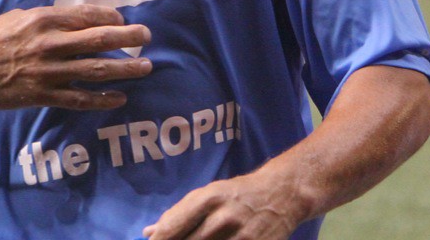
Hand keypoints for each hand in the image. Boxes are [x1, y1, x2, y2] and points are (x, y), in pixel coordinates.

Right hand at [0, 5, 151, 110]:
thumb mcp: (19, 17)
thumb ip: (48, 19)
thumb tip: (76, 20)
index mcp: (44, 20)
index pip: (87, 15)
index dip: (110, 16)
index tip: (122, 18)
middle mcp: (50, 44)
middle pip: (98, 40)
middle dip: (127, 37)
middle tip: (146, 37)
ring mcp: (48, 72)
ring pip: (95, 70)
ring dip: (124, 69)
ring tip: (145, 67)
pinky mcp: (42, 95)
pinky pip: (78, 98)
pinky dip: (101, 99)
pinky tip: (119, 98)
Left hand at [142, 168, 303, 239]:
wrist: (281, 194)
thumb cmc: (237, 193)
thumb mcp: (208, 194)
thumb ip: (180, 214)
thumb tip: (149, 233)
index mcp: (208, 198)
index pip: (173, 226)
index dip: (159, 239)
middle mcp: (222, 218)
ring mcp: (241, 238)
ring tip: (199, 239)